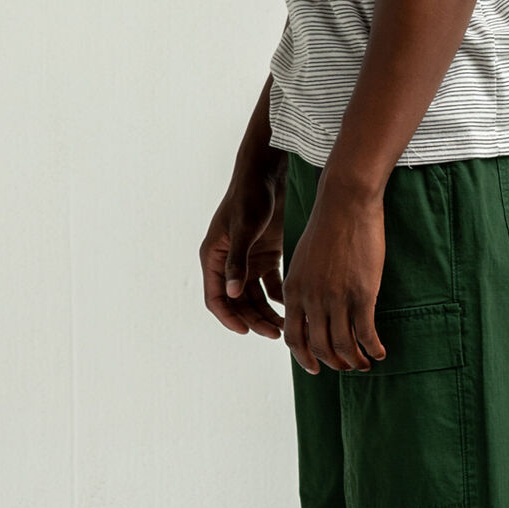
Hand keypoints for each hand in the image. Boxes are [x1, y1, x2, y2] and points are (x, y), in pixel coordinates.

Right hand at [200, 152, 286, 338]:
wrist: (267, 173)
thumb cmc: (249, 196)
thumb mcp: (243, 229)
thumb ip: (238, 262)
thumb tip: (231, 293)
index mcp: (214, 258)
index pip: (216, 298)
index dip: (229, 318)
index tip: (246, 332)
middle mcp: (229, 263)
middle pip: (238, 302)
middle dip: (254, 319)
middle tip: (275, 334)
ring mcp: (247, 261)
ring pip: (255, 297)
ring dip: (267, 313)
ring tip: (286, 326)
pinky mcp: (264, 256)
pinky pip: (270, 285)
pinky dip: (280, 297)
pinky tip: (293, 306)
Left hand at [282, 170, 387, 373]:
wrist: (345, 204)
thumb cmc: (327, 228)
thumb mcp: (303, 261)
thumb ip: (303, 288)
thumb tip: (310, 311)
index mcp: (294, 292)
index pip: (294, 338)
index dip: (304, 358)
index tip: (315, 367)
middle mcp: (312, 300)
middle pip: (320, 347)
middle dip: (334, 363)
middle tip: (346, 367)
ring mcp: (337, 299)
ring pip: (343, 345)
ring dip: (355, 361)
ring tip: (364, 364)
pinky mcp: (361, 295)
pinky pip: (365, 334)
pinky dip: (373, 348)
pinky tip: (380, 352)